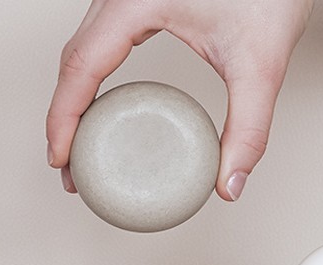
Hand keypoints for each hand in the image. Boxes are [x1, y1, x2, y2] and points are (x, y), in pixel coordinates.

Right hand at [46, 0, 313, 200]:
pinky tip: (105, 112)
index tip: (61, 161)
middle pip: (73, 61)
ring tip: (80, 149)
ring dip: (75, 101)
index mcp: (134, 1)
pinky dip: (95, 83)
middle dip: (64, 119)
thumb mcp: (261, 65)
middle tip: (69, 170)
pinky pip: (102, 44)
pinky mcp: (141, 0)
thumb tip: (229, 187)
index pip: (81, 66)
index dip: (64, 119)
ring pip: (83, 50)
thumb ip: (248, 129)